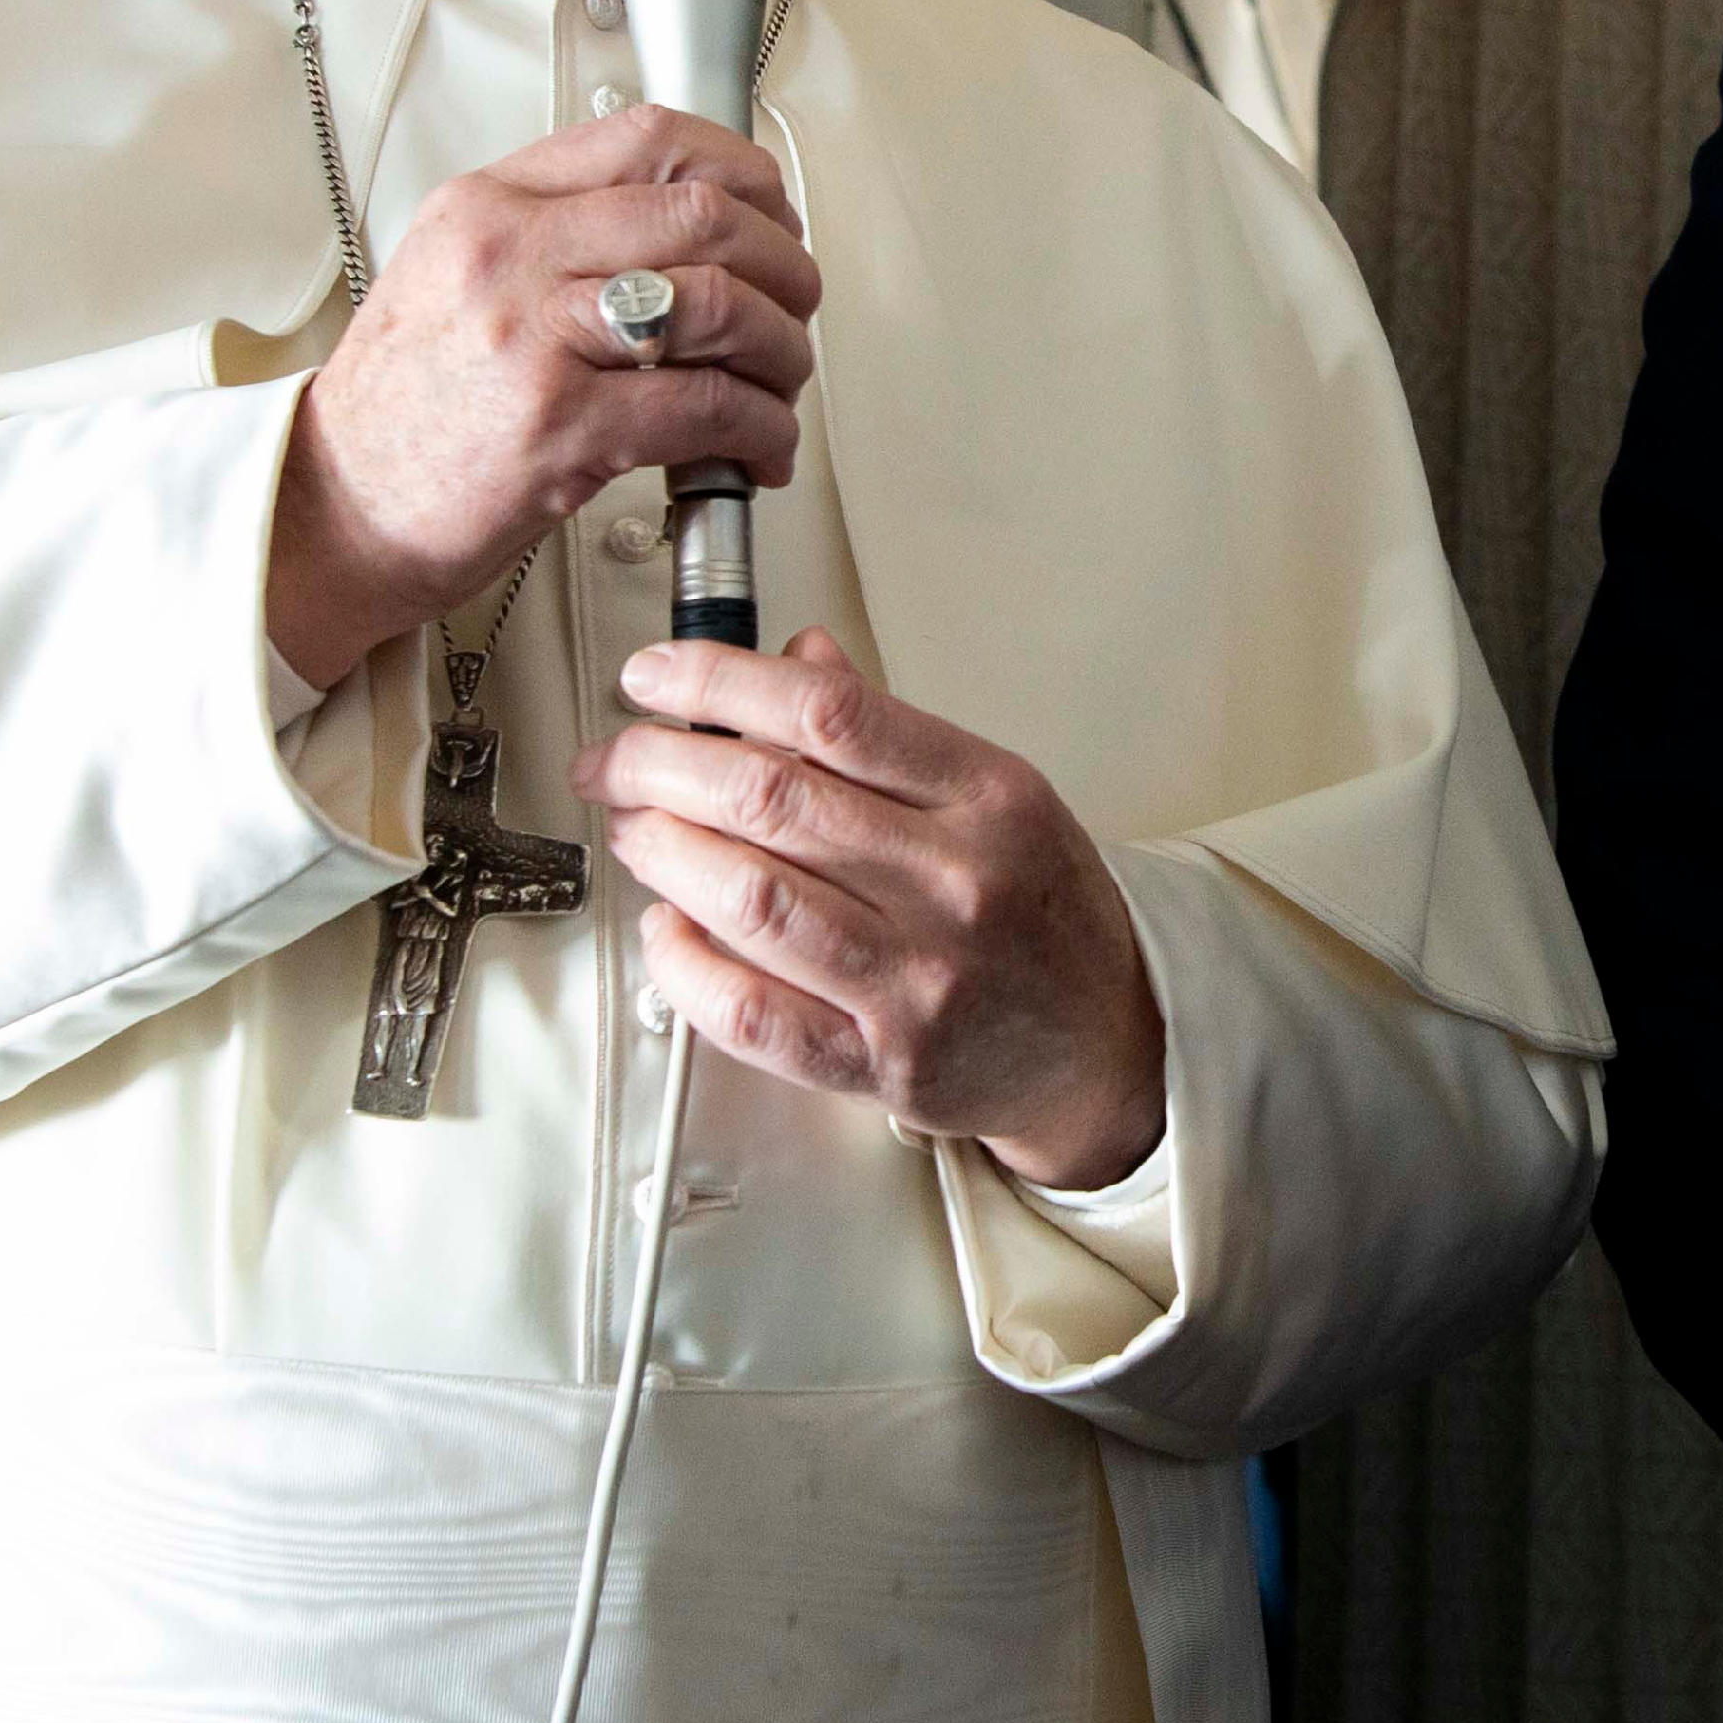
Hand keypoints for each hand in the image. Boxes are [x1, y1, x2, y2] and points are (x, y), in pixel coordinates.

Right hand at [266, 106, 821, 685]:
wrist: (333, 509)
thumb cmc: (403, 408)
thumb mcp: (454, 276)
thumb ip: (554, 235)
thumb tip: (682, 225)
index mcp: (489, 205)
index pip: (649, 137)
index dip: (744, 171)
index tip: (773, 214)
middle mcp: (512, 256)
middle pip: (707, 214)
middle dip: (785, 264)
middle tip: (797, 304)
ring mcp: (537, 339)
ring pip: (723, 304)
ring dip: (784, 349)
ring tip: (782, 383)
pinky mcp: (563, 429)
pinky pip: (708, 407)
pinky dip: (761, 430)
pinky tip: (760, 447)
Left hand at [578, 630, 1167, 1189]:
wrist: (1109, 1044)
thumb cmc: (1045, 911)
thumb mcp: (997, 792)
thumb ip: (889, 731)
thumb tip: (795, 658)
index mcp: (986, 794)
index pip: (829, 713)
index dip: (717, 682)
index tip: (652, 676)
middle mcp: (955, 882)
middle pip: (770, 797)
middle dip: (657, 765)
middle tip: (614, 759)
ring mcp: (918, 980)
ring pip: (749, 898)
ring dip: (662, 852)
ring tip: (634, 830)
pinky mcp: (880, 1064)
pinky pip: (751, 1013)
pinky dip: (685, 964)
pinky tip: (667, 929)